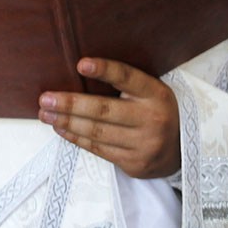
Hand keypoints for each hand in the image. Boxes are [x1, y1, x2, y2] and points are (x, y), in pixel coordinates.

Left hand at [38, 57, 179, 178]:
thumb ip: (124, 83)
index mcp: (155, 94)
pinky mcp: (135, 164)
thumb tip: (78, 69)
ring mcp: (144, 144)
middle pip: (104, 110)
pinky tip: (60, 128)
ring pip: (97, 132)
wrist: (181, 151)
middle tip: (45, 98)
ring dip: (66, 122)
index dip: (105, 70)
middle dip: (70, 104)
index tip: (81, 63)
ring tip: (45, 113)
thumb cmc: (154, 111)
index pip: (128, 78)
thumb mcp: (149, 92)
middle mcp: (152, 119)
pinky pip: (98, 149)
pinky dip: (76, 138)